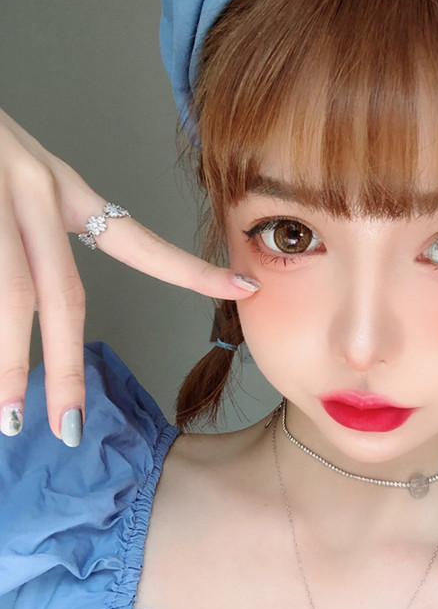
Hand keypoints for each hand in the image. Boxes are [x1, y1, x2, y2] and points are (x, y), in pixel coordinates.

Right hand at [0, 109, 258, 444]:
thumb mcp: (20, 180)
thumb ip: (37, 240)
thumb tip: (33, 313)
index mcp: (62, 189)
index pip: (136, 240)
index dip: (189, 271)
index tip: (243, 288)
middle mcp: (34, 192)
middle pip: (58, 293)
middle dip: (64, 368)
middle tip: (70, 428)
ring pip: (8, 294)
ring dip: (6, 363)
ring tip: (6, 417)